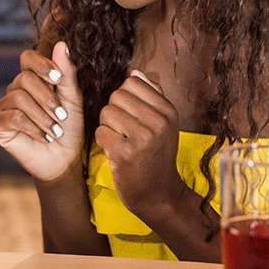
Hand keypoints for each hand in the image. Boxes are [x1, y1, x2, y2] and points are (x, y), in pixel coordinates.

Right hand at [0, 41, 84, 181]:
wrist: (65, 159)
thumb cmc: (70, 127)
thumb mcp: (73, 98)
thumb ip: (66, 72)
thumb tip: (61, 44)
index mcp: (33, 79)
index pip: (28, 57)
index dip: (41, 64)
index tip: (58, 78)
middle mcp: (15, 89)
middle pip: (25, 79)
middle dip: (47, 98)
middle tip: (62, 116)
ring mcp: (5, 107)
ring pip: (18, 98)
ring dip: (42, 116)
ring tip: (56, 131)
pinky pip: (12, 118)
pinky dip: (32, 127)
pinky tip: (44, 137)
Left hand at [95, 70, 185, 220]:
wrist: (160, 195)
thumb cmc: (156, 157)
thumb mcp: (163, 125)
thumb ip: (151, 97)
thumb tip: (135, 72)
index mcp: (168, 111)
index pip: (133, 82)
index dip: (125, 97)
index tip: (131, 116)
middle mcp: (158, 121)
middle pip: (116, 95)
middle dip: (113, 112)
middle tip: (124, 131)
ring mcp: (143, 137)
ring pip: (106, 112)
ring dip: (107, 127)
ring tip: (120, 141)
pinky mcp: (126, 153)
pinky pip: (100, 132)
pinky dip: (103, 143)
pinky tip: (116, 153)